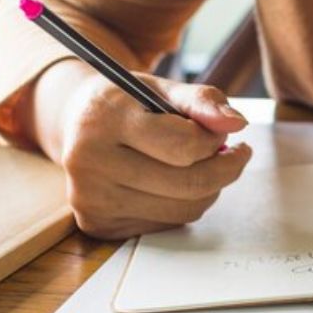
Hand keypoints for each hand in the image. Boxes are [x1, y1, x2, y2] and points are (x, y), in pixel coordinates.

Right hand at [42, 62, 251, 238]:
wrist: (76, 122)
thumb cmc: (126, 102)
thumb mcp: (160, 88)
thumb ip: (202, 100)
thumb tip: (236, 123)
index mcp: (104, 120)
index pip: (183, 145)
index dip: (214, 139)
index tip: (222, 130)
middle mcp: (90, 163)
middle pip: (187, 184)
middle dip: (224, 169)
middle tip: (233, 153)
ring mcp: (91, 199)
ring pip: (182, 210)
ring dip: (209, 189)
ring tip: (204, 165)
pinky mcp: (97, 225)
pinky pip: (166, 224)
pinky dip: (183, 204)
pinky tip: (174, 182)